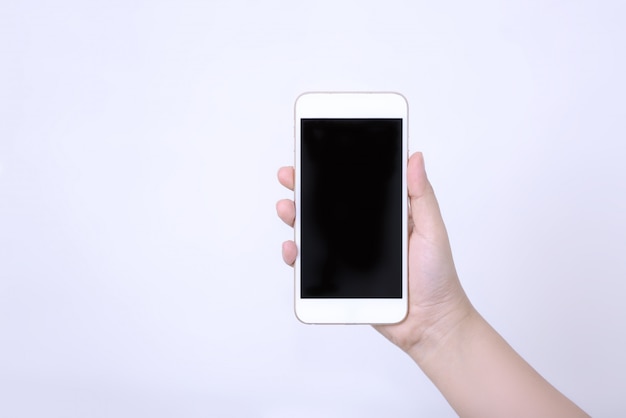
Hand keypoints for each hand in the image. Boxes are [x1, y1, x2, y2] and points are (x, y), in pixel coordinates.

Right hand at [276, 152, 473, 357]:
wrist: (431, 323)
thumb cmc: (438, 277)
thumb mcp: (432, 230)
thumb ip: (421, 195)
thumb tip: (414, 157)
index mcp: (384, 215)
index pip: (354, 187)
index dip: (334, 170)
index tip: (316, 153)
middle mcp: (363, 232)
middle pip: (327, 207)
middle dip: (305, 189)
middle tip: (290, 176)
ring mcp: (349, 255)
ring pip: (315, 233)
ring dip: (295, 218)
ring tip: (287, 208)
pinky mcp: (341, 279)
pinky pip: (313, 266)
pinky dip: (297, 256)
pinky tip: (292, 248)